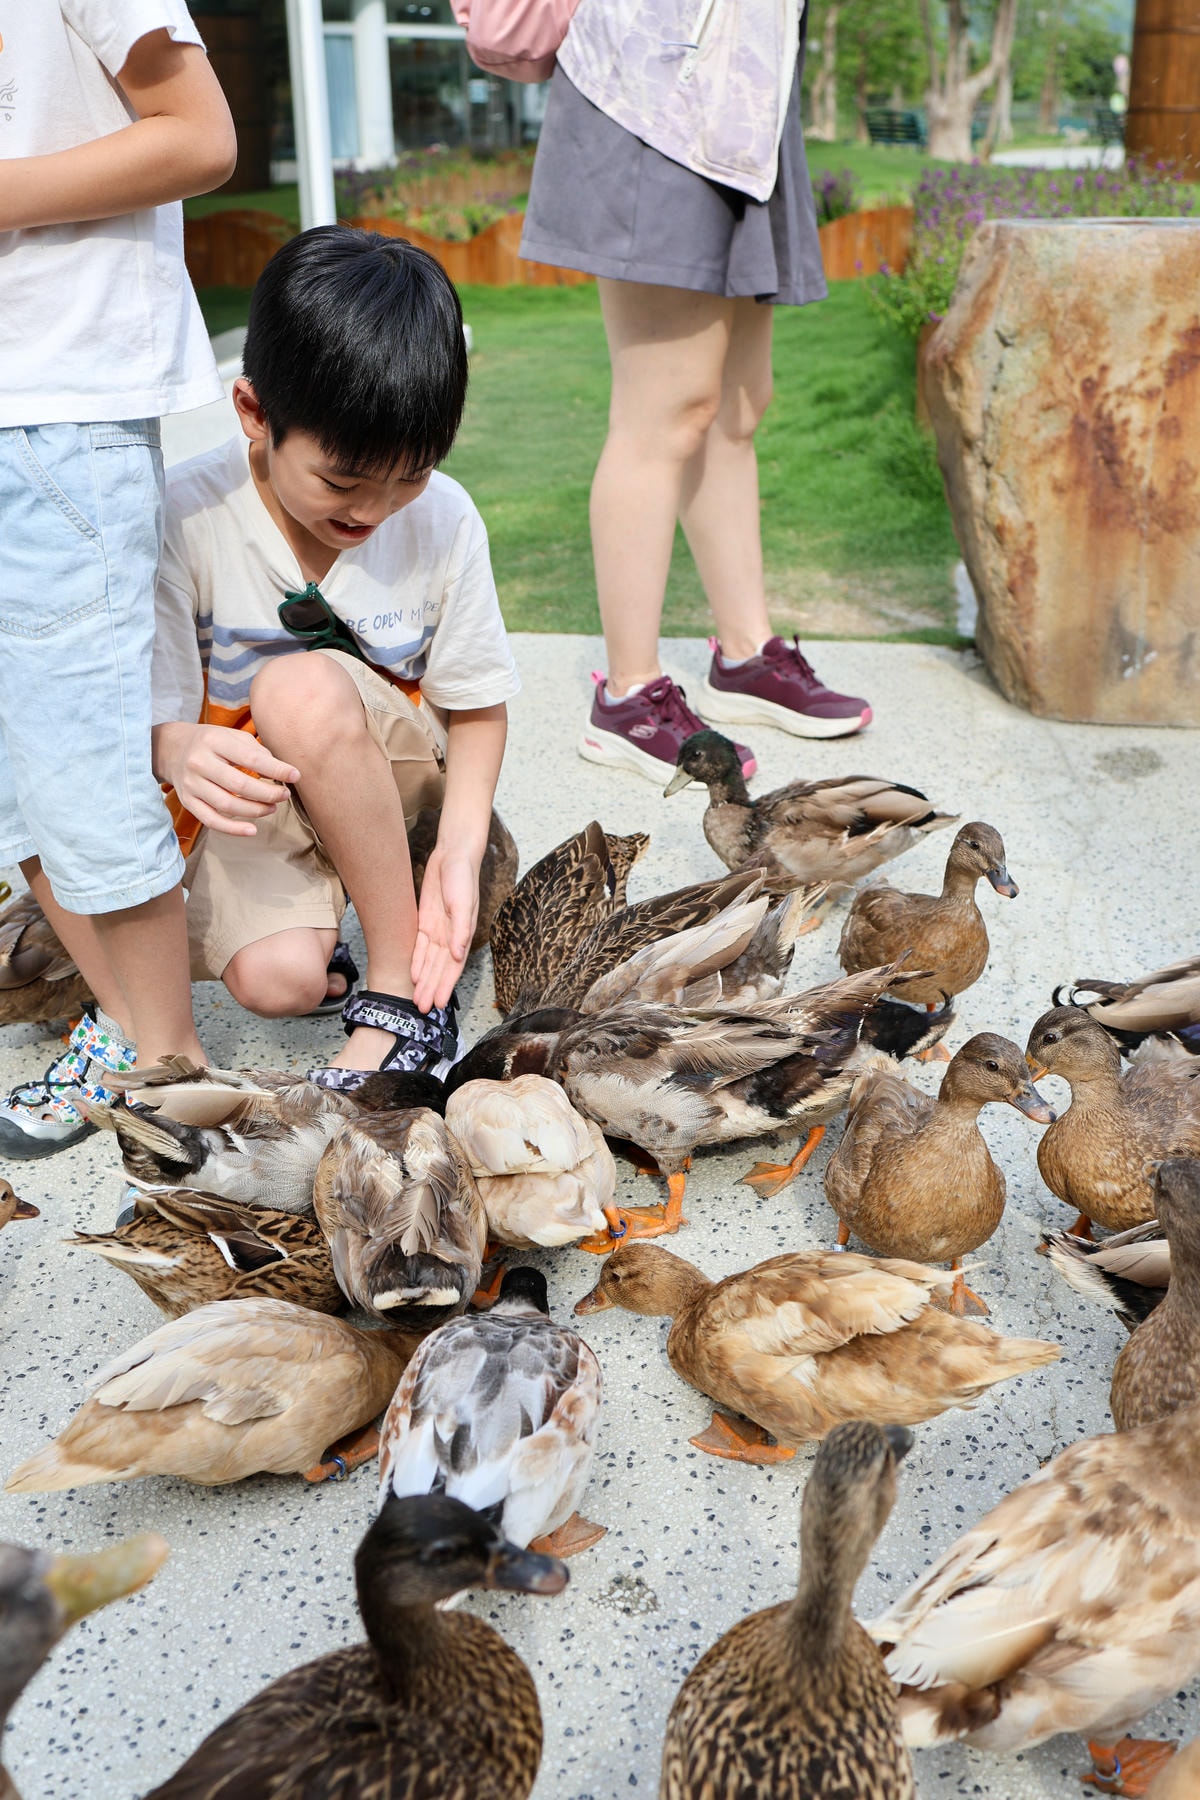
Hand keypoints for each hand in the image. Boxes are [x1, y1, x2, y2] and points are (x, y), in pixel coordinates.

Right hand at [153, 723, 297, 837]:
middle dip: (268, 793)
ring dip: (255, 810)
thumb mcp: (232, 737)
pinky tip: (252, 830)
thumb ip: (257, 751)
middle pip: (240, 785)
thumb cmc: (211, 743)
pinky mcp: (187, 802)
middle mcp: (199, 763)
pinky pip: (211, 820)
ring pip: (227, 805)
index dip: (276, 770)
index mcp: (214, 741)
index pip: (251, 758)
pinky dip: (233, 829)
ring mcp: (191, 784)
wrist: (170, 749)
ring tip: (272, 807)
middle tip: (284, 795)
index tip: (296, 776)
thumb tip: (282, 772)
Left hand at [412, 844, 478, 1011]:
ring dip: (424, 981)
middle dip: (432, 989)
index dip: (446, 985)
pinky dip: (417, 961)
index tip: (440, 1003)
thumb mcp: (463, 902)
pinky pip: (420, 946)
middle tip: (422, 1008)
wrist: (453, 855)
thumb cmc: (463, 877)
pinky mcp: (426, 921)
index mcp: (463, 934)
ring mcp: (438, 930)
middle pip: (439, 968)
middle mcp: (451, 936)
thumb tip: (458, 954)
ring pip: (430, 961)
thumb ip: (461, 928)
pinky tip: (413, 975)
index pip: (453, 966)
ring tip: (417, 999)